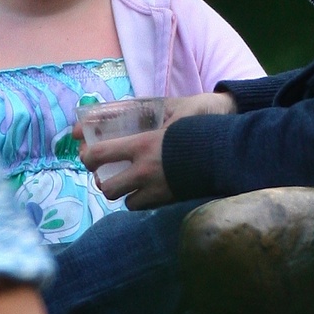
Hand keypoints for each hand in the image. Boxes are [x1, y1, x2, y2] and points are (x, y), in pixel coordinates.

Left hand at [73, 92, 234, 209]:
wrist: (228, 149)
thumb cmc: (201, 123)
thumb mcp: (173, 109)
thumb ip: (148, 110)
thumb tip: (126, 107)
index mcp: (142, 145)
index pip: (100, 154)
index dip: (87, 155)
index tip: (86, 153)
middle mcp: (145, 171)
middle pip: (107, 187)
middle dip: (102, 181)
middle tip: (104, 172)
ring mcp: (157, 189)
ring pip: (125, 201)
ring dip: (122, 193)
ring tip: (125, 183)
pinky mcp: (169, 200)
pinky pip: (144, 206)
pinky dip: (140, 199)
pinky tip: (145, 189)